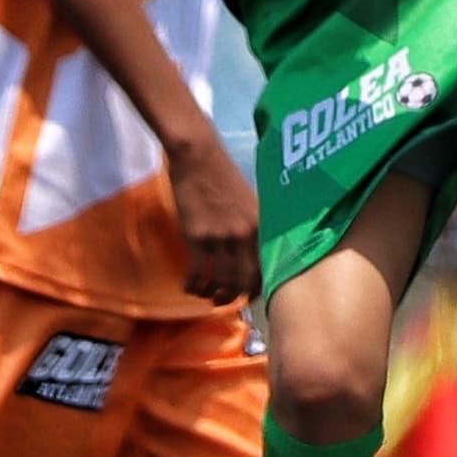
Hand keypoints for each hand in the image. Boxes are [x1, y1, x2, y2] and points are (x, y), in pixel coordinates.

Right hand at [166, 131, 261, 304]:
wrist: (198, 156)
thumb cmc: (224, 177)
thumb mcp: (251, 202)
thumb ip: (255, 227)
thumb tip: (256, 253)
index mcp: (262, 226)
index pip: (267, 269)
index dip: (257, 288)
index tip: (248, 295)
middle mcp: (246, 235)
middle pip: (245, 281)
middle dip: (234, 297)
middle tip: (223, 300)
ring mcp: (222, 236)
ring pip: (221, 281)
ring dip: (212, 294)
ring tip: (205, 294)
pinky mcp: (197, 235)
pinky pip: (198, 272)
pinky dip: (193, 285)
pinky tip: (189, 286)